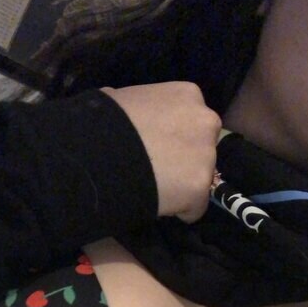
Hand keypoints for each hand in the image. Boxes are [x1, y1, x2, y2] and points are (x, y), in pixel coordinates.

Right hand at [102, 82, 220, 222]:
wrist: (101, 153)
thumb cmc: (106, 120)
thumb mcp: (123, 99)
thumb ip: (142, 107)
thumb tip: (132, 114)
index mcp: (188, 95)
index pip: (193, 121)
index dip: (175, 138)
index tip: (158, 147)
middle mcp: (206, 122)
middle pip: (203, 149)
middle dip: (185, 160)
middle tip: (157, 168)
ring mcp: (206, 157)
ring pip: (201, 178)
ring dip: (183, 185)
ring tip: (155, 187)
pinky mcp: (200, 189)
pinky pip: (195, 207)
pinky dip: (181, 210)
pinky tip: (160, 203)